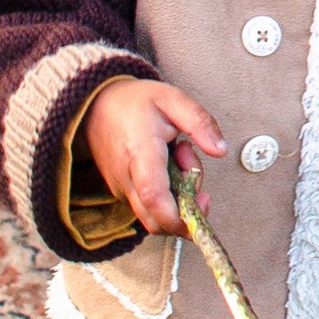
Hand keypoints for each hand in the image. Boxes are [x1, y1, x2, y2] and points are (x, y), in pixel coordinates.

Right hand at [81, 75, 224, 235]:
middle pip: (156, 219)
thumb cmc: (136, 101)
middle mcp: (126, 178)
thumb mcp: (174, 98)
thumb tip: (221, 150)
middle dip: (187, 206)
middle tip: (193, 165)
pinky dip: (166, 192)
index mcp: (140, 152)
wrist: (97, 106)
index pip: (154, 196)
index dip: (178, 214)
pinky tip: (167, 162)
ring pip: (155, 213)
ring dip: (178, 194)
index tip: (202, 206)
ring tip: (179, 154)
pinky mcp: (121, 193)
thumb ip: (200, 123)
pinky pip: (148, 205)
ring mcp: (121, 189)